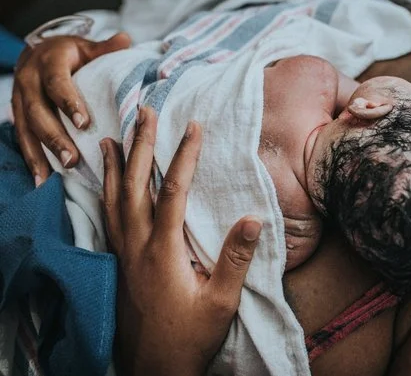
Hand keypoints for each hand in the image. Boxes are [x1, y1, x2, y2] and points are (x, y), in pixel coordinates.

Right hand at [12, 33, 130, 184]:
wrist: (37, 52)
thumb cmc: (70, 53)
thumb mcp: (87, 46)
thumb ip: (105, 47)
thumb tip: (127, 39)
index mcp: (48, 63)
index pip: (57, 83)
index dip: (68, 102)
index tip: (83, 123)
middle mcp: (28, 81)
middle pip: (39, 112)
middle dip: (54, 137)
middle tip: (72, 159)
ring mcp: (19, 99)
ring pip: (26, 129)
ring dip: (40, 154)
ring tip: (53, 176)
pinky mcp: (17, 114)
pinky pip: (22, 138)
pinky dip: (31, 159)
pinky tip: (40, 180)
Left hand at [100, 108, 262, 375]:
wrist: (153, 370)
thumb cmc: (189, 337)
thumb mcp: (221, 303)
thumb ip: (235, 258)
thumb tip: (253, 217)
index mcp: (162, 251)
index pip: (172, 192)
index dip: (183, 157)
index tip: (193, 127)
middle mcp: (136, 247)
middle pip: (134, 186)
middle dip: (141, 146)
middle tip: (144, 112)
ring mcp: (123, 255)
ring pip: (113, 201)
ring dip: (116, 166)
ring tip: (113, 138)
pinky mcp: (118, 265)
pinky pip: (106, 219)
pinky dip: (105, 194)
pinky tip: (107, 186)